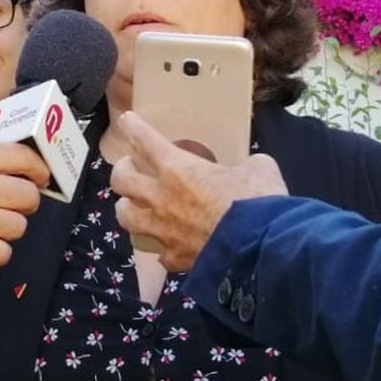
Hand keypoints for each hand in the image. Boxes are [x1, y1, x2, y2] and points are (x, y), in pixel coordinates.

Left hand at [111, 111, 288, 270]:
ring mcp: (164, 231)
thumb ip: (248, 165)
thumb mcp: (259, 169)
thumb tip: (253, 168)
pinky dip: (164, 248)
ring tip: (133, 206)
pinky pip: (160, 253)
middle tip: (129, 167)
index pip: (145, 140)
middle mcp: (162, 198)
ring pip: (127, 218)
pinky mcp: (176, 258)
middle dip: (121, 170)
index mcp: (178, 169)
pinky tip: (169, 247)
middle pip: (121, 181)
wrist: (259, 249)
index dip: (132, 128)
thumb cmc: (257, 201)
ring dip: (128, 208)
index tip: (126, 122)